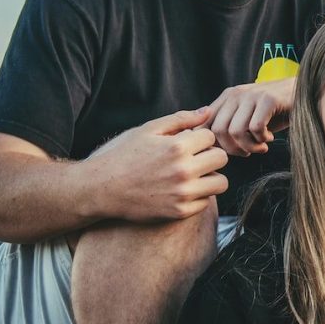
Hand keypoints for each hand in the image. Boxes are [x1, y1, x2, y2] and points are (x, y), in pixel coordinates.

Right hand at [87, 108, 228, 221]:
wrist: (103, 188)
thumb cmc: (124, 155)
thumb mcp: (148, 130)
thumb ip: (180, 119)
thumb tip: (207, 111)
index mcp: (176, 147)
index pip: (210, 136)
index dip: (199, 137)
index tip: (187, 143)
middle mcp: (183, 171)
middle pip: (221, 158)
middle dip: (210, 155)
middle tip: (194, 158)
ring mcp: (183, 194)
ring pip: (221, 183)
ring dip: (211, 176)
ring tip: (193, 174)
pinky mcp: (179, 212)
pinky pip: (206, 202)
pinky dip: (199, 195)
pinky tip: (182, 189)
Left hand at [207, 77, 295, 155]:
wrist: (305, 95)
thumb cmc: (274, 113)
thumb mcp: (246, 118)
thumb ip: (227, 127)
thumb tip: (207, 148)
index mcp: (226, 98)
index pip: (205, 124)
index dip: (213, 144)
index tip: (229, 152)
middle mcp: (235, 94)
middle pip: (218, 131)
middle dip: (232, 149)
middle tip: (247, 152)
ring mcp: (251, 95)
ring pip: (236, 131)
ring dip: (249, 146)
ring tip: (260, 146)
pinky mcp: (268, 99)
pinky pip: (255, 128)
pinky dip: (262, 139)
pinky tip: (269, 138)